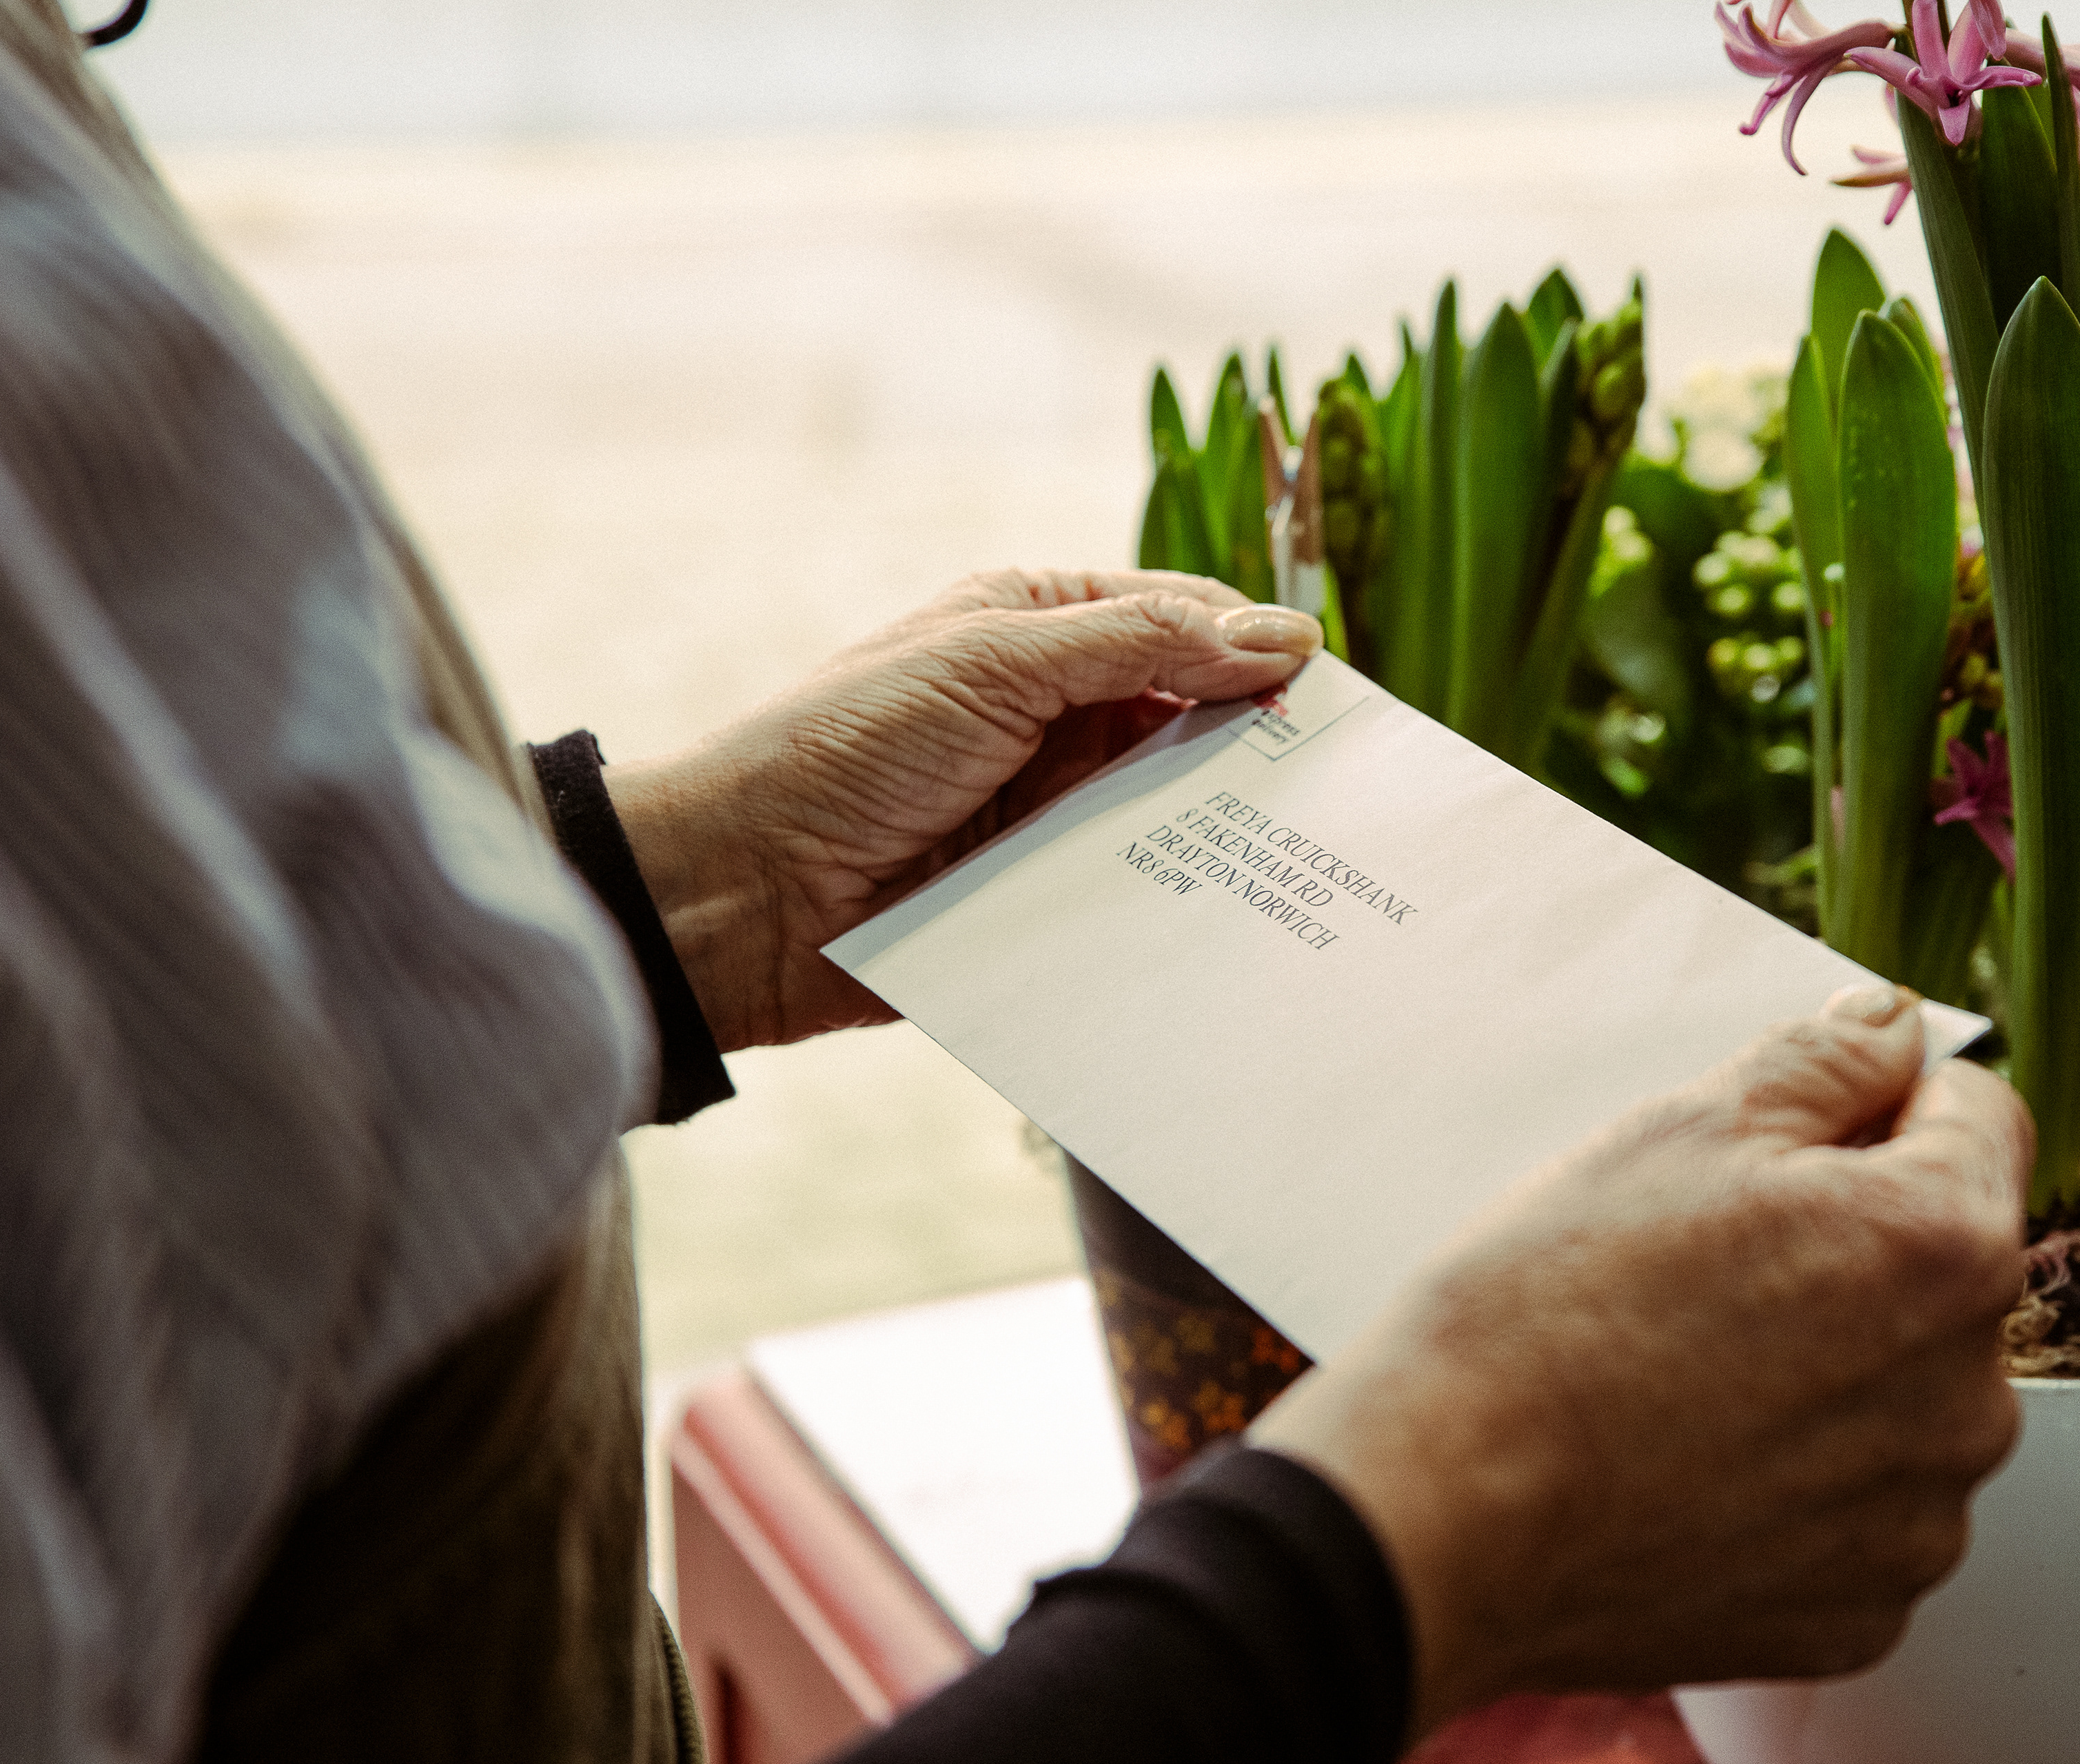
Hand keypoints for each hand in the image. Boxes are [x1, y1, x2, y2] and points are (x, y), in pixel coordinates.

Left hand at [606, 568, 1321, 1048]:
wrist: (742, 895)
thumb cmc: (843, 749)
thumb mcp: (995, 662)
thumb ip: (1140, 643)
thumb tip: (1283, 635)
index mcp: (1042, 626)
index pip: (1187, 620)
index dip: (1261, 651)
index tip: (1330, 699)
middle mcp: (1058, 711)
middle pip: (1199, 718)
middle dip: (1259, 747)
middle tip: (1338, 787)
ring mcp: (1056, 806)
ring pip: (1178, 809)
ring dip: (1229, 829)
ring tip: (1309, 857)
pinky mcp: (1049, 893)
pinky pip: (1140, 890)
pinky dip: (1183, 897)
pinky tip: (1242, 914)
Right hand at [1250, 987, 2030, 1736]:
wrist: (1442, 1512)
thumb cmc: (1545, 1314)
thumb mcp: (1679, 1130)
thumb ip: (1821, 1063)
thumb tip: (1891, 1029)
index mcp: (1943, 1248)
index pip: (1981, 1119)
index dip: (1881, 1105)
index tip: (1792, 1142)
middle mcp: (1967, 1398)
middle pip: (1942, 1267)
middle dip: (1853, 1243)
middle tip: (1705, 1260)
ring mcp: (1916, 1523)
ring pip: (1902, 1396)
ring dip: (1829, 1369)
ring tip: (1684, 1368)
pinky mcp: (1858, 1614)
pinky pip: (1857, 1513)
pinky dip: (1793, 1485)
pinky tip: (1688, 1460)